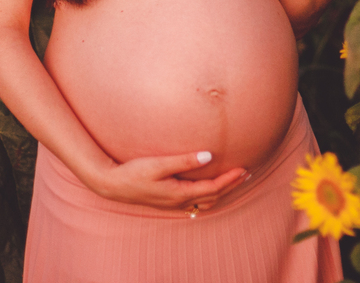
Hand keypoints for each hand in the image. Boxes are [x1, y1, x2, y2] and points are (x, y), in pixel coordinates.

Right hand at [89, 151, 248, 211]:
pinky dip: (208, 195)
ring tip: (233, 180)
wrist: (113, 185)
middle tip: (246, 173)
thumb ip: (184, 160)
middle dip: (231, 186)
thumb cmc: (134, 172)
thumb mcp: (158, 164)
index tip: (243, 169)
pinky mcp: (168, 200)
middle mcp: (179, 201)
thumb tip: (209, 156)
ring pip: (205, 201)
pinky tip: (209, 187)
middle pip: (213, 196)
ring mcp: (174, 203)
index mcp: (180, 193)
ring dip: (221, 191)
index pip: (213, 188)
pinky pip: (196, 201)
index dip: (230, 179)